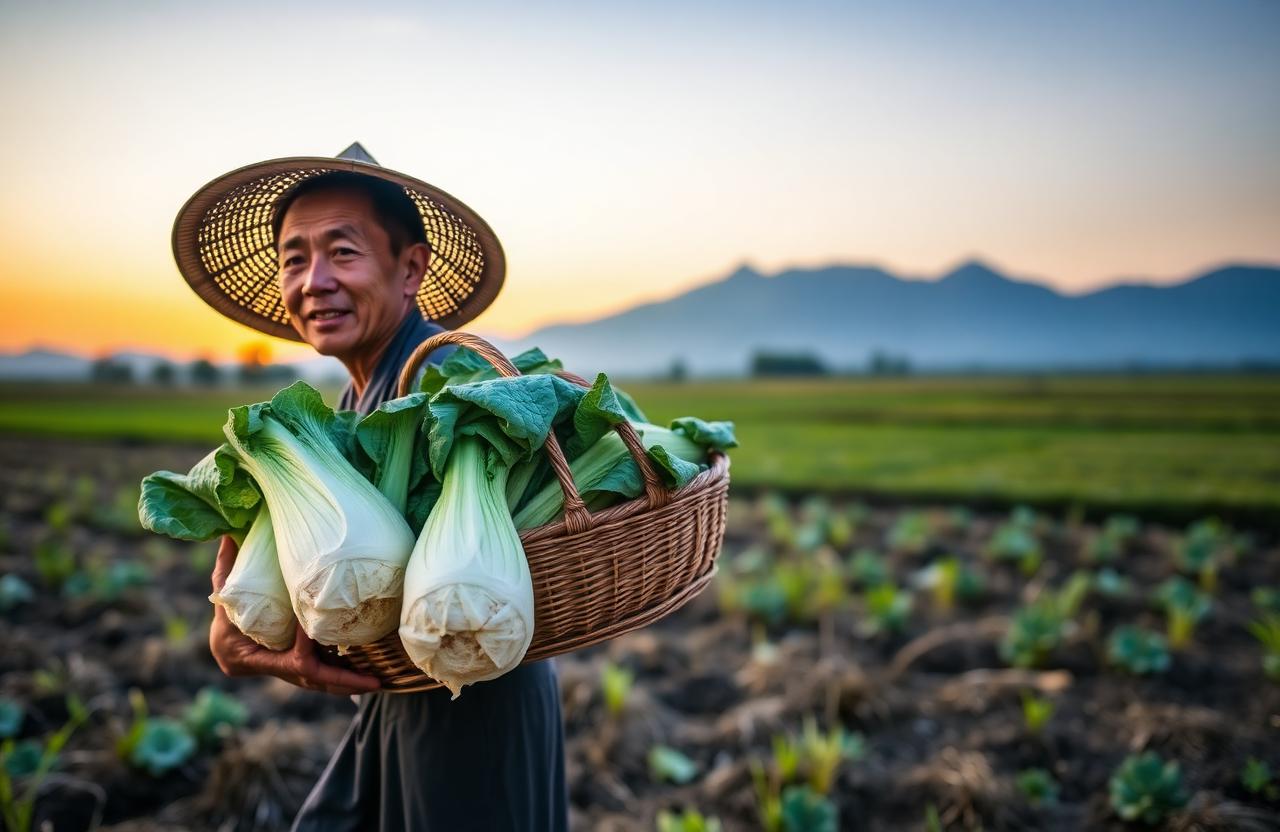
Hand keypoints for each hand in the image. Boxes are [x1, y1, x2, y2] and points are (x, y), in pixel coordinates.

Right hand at [209, 534, 381, 695]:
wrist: (221, 645)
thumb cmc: (222, 615)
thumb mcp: (222, 591)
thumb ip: (226, 567)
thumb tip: (229, 534)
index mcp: (250, 658)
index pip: (289, 660)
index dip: (305, 645)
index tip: (314, 626)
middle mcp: (271, 671)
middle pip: (312, 680)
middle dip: (343, 681)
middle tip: (373, 682)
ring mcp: (285, 675)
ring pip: (321, 683)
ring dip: (347, 683)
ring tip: (376, 682)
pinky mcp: (298, 672)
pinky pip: (323, 677)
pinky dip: (342, 674)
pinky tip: (367, 672)